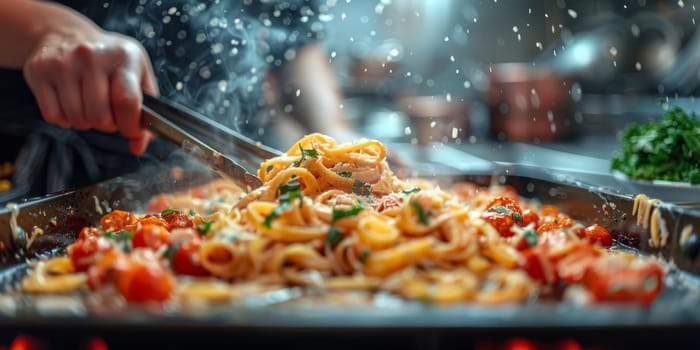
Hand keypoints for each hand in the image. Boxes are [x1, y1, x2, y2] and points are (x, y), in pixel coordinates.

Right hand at [23, 29, 157, 153]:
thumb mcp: (138, 76)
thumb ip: (145, 113)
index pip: (127, 102)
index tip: (130, 129)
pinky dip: (64, 119)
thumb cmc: (110, 61)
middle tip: (108, 114)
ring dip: (85, 123)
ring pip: (77, 119)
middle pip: (100, 117)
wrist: (67, 34)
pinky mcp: (39, 71)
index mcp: (124, 56)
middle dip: (107, 125)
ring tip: (89, 107)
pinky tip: (70, 104)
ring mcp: (63, 62)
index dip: (130, 126)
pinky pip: (53, 116)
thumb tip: (138, 147)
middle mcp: (92, 56)